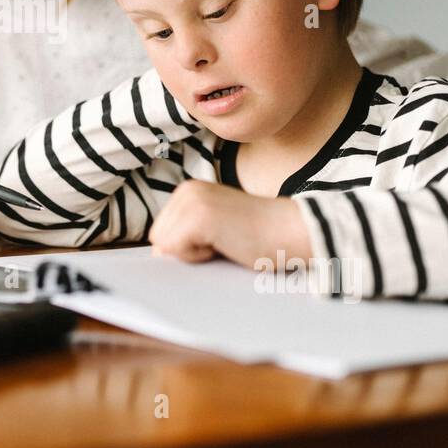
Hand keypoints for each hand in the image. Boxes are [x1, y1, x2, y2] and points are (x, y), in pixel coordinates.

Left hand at [149, 179, 308, 265]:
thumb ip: (187, 234)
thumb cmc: (258, 237)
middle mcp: (187, 190)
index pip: (161, 233)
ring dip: (193, 254)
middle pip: (158, 239)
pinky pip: (175, 250)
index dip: (186, 246)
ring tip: (225, 242)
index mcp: (189, 191)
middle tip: (223, 241)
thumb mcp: (215, 229)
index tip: (218, 239)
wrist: (291, 231)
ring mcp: (192, 201)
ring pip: (165, 246)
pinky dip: (199, 257)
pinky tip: (225, 244)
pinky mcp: (199, 216)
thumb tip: (157, 254)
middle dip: (186, 250)